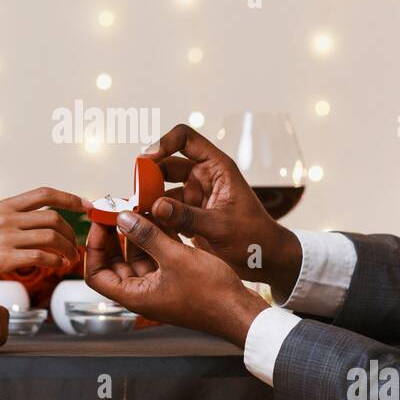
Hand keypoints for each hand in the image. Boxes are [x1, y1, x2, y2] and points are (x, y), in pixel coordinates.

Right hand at [0, 186, 88, 296]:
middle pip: (53, 217)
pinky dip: (55, 261)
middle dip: (71, 232)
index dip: (69, 198)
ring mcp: (5, 237)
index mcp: (2, 207)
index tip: (85, 205)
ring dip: (67, 249)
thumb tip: (30, 225)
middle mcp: (6, 218)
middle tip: (75, 246)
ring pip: (51, 236)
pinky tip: (57, 267)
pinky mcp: (3, 258)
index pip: (44, 193)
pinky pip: (41, 256)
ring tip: (68, 260)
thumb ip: (7, 221)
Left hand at [84, 211, 267, 345]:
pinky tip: (160, 217)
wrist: (240, 311)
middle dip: (113, 236)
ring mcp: (159, 286)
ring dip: (137, 234)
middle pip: (114, 263)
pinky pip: (157, 257)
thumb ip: (147, 236)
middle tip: (116, 211)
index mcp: (135, 295)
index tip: (100, 223)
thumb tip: (123, 219)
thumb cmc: (211, 293)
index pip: (96, 274)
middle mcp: (143, 292)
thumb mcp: (175, 258)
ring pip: (137, 257)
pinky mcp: (175, 279)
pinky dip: (155, 238)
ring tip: (138, 208)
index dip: (93, 248)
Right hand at [142, 124, 302, 300]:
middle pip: (166, 164)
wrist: (266, 261)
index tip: (146, 159)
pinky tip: (143, 227)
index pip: (186, 138)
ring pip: (162, 188)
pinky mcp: (189, 214)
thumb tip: (155, 206)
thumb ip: (187, 217)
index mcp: (217, 168)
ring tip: (134, 213)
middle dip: (148, 176)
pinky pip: (165, 209)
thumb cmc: (254, 238)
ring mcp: (196, 195)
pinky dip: (153, 216)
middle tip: (134, 194)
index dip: (164, 142)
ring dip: (148, 198)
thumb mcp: (220, 227)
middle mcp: (204, 177)